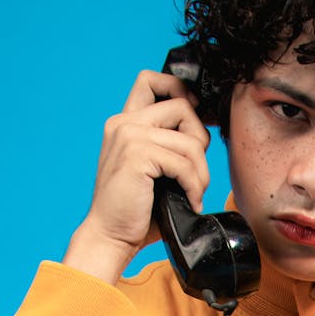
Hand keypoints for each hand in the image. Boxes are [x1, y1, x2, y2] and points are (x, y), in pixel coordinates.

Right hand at [63, 70, 209, 282]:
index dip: (181, 90)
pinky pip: (185, 163)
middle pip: (183, 105)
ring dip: (201, 172)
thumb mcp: (152, 166)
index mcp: (125, 122)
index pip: (152, 79)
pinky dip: (194, 186)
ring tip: (194, 193)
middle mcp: (124, 122)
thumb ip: (168, 142)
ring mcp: (129, 136)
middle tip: (195, 172)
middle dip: (200, 139)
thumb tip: (204, 126)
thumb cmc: (135, 207)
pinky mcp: (137, 155)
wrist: (110, 236)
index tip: (192, 124)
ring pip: (190, 140)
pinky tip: (190, 201)